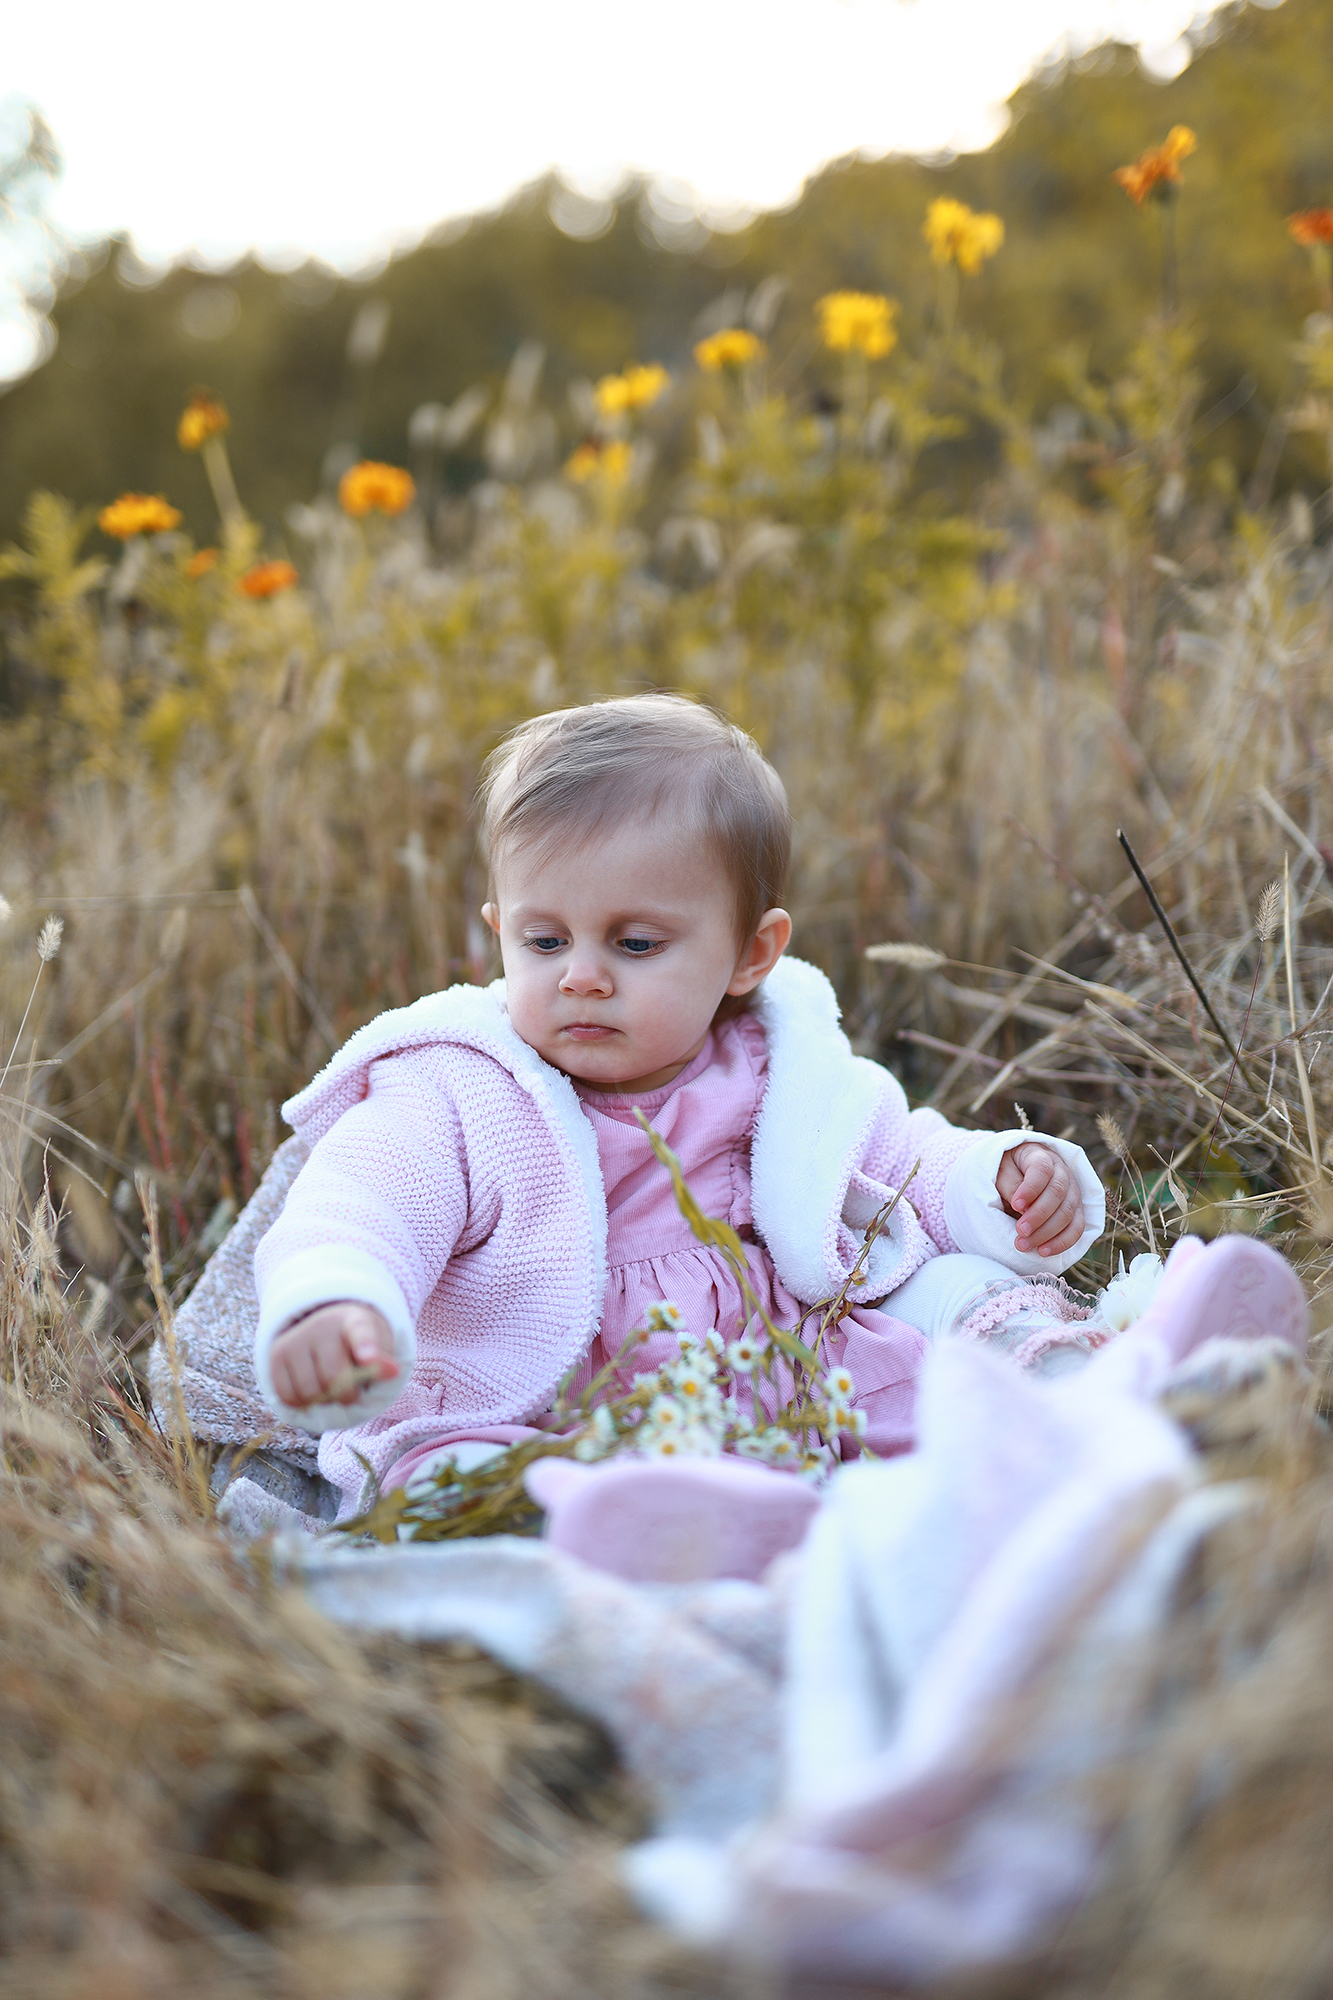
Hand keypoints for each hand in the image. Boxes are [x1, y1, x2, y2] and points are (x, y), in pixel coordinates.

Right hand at [268, 1302, 398, 1409]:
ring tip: (331, 1387)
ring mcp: (296, 1338)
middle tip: (352, 1392)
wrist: (325, 1329)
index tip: (370, 1358)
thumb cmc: (357, 1346)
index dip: (366, 1346)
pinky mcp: (277, 1355)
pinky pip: (288, 1396)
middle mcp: (321, 1325)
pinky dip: (302, 1402)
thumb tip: (393, 1371)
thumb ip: (383, 1363)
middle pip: (334, 1378)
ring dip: (323, 1400)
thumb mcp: (377, 1349)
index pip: (361, 1332)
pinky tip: (312, 1390)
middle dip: (347, 1395)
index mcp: (355, 1320)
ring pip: (309, 1392)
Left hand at [996, 1143, 1084, 1258]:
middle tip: (1020, 1231)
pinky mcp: (1076, 1210)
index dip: (1030, 1188)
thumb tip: (1023, 1208)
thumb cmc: (1006, 1171)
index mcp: (1040, 1156)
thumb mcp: (1001, 1171)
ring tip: (1024, 1245)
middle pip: (1058, 1192)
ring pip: (1068, 1212)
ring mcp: (1072, 1191)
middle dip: (1038, 1215)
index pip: (1042, 1169)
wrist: (1017, 1174)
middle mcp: (1061, 1171)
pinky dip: (1062, 1242)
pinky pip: (1077, 1227)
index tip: (1015, 1205)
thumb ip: (1011, 1184)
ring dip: (1047, 1232)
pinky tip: (1043, 1251)